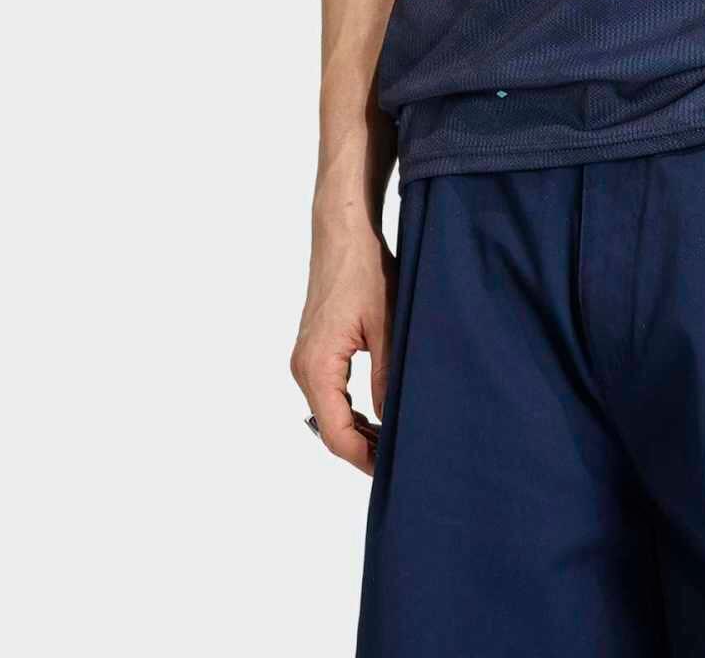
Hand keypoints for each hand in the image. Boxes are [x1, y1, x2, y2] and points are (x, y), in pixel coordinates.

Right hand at [291, 227, 394, 474]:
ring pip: (330, 413)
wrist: (343, 233)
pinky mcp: (315, 349)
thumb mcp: (387, 326)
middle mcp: (303, 368)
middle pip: (330, 429)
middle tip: (401, 461)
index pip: (336, 434)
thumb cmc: (365, 272)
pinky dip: (351, 410)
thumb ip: (388, 378)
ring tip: (394, 444)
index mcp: (316, 368)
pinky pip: (330, 393)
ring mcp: (306, 359)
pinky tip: (378, 416)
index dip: (364, 458)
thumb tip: (394, 423)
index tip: (391, 472)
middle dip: (363, 449)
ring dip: (358, 430)